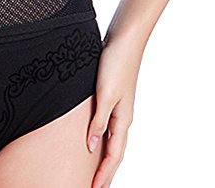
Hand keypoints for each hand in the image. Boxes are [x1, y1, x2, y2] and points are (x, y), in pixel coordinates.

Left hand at [87, 35, 142, 187]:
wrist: (123, 41)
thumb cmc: (114, 65)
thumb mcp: (104, 95)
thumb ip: (98, 121)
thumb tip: (91, 147)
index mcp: (122, 119)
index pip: (113, 155)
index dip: (104, 174)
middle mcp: (122, 117)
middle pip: (114, 151)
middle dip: (105, 171)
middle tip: (94, 187)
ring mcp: (118, 107)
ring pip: (111, 139)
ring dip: (103, 156)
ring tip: (93, 170)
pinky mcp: (112, 97)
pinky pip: (107, 126)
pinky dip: (102, 138)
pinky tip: (94, 138)